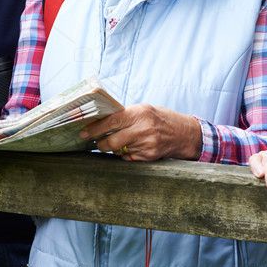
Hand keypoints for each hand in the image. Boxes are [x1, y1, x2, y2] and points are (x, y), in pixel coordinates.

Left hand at [78, 104, 201, 161]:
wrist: (184, 133)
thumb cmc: (161, 118)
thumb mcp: (144, 109)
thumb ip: (125, 115)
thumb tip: (100, 121)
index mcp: (139, 113)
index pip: (110, 122)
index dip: (94, 129)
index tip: (83, 133)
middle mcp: (143, 129)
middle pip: (111, 141)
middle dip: (100, 144)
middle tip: (95, 142)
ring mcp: (147, 144)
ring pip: (118, 150)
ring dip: (114, 148)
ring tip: (117, 142)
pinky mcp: (149, 156)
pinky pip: (128, 157)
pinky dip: (125, 153)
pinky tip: (131, 147)